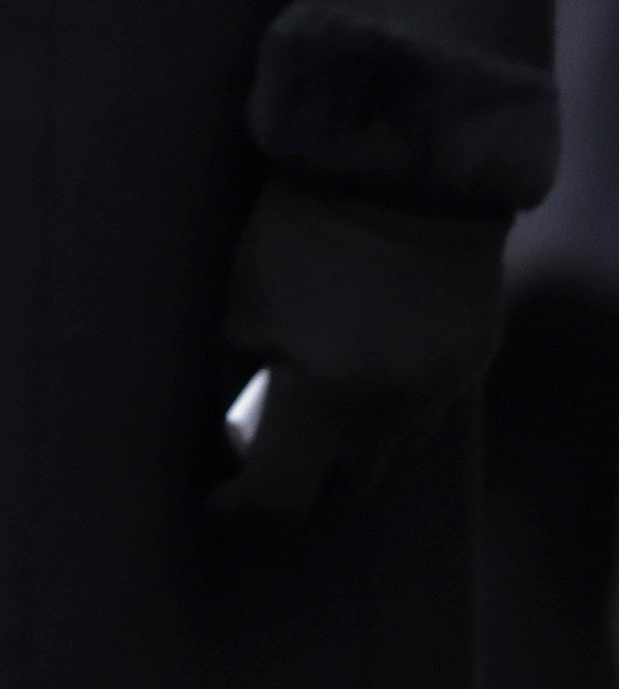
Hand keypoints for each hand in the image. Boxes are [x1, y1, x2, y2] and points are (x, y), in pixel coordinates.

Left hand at [214, 181, 505, 523]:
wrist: (400, 179)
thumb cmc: (297, 238)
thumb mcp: (240, 310)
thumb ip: (234, 383)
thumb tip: (229, 435)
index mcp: (326, 403)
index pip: (280, 498)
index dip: (239, 509)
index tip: (216, 497)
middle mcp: (392, 415)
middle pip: (345, 484)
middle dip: (303, 477)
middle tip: (265, 447)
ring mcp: (441, 393)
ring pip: (390, 449)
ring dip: (350, 440)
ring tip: (316, 396)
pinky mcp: (471, 365)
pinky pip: (423, 410)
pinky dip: (388, 403)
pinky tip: (364, 360)